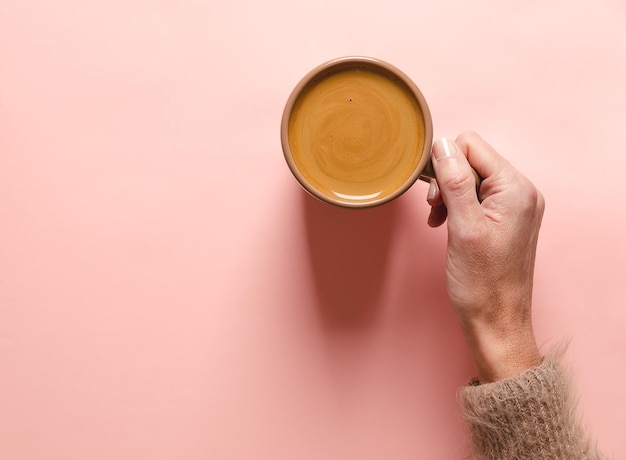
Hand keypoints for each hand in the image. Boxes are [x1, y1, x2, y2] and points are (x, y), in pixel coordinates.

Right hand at [427, 132, 543, 382]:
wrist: (495, 322)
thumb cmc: (482, 284)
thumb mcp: (463, 227)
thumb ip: (454, 181)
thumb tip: (442, 143)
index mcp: (516, 188)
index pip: (472, 146)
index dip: (445, 163)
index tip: (432, 194)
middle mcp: (521, 191)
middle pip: (471, 160)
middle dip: (446, 181)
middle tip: (435, 211)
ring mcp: (515, 205)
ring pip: (471, 177)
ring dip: (449, 194)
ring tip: (440, 220)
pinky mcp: (506, 218)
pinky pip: (477, 196)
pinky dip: (457, 206)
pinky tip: (447, 224)